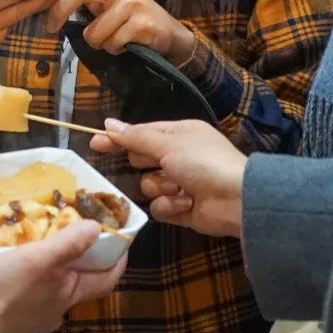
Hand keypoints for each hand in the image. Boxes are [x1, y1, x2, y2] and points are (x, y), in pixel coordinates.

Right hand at [0, 222, 125, 332]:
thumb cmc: (3, 289)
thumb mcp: (37, 259)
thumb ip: (68, 244)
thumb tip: (96, 229)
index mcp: (65, 295)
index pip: (104, 280)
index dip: (116, 260)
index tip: (119, 237)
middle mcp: (50, 308)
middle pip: (67, 277)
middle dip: (65, 251)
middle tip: (59, 222)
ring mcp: (23, 312)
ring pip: (28, 277)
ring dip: (19, 253)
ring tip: (8, 229)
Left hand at [43, 0, 195, 60]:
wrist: (169, 35)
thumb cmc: (132, 15)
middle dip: (59, 12)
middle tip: (50, 27)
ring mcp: (132, 4)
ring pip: (93, 32)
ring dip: (100, 42)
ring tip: (114, 37)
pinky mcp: (141, 25)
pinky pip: (110, 43)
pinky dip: (114, 50)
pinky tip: (126, 44)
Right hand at [89, 119, 245, 237]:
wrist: (237, 199)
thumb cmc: (203, 162)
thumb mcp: (167, 143)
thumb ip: (135, 137)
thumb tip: (108, 124)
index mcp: (179, 135)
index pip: (140, 134)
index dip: (119, 139)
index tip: (94, 143)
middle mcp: (178, 157)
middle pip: (142, 160)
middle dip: (147, 165)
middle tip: (160, 165)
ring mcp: (180, 184)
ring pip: (148, 186)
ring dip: (162, 187)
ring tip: (180, 188)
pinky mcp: (182, 208)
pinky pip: (159, 207)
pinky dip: (171, 205)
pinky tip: (186, 204)